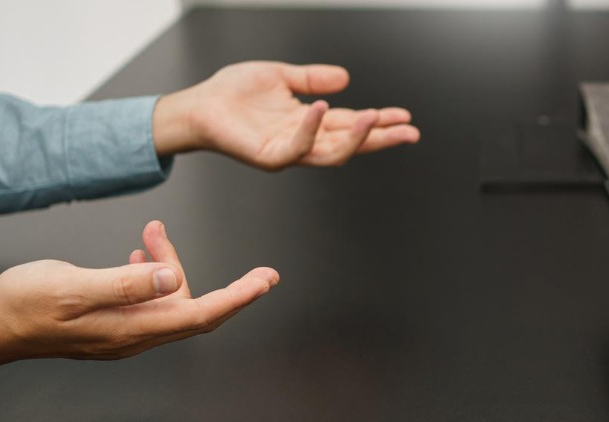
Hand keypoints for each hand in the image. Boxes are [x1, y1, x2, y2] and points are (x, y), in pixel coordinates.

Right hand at [0, 221, 279, 371]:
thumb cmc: (25, 304)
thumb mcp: (73, 286)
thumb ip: (125, 284)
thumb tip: (174, 278)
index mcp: (131, 329)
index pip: (200, 315)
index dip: (238, 298)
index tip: (266, 280)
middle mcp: (133, 336)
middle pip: (194, 309)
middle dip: (225, 286)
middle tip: (258, 269)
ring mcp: (123, 331)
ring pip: (169, 299)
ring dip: (170, 265)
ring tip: (150, 231)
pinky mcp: (111, 323)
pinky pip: (147, 300)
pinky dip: (150, 273)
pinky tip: (138, 254)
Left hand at [152, 61, 419, 168]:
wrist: (198, 105)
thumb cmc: (233, 93)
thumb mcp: (281, 76)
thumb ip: (311, 79)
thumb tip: (346, 78)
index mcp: (309, 122)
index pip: (351, 124)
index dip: (378, 122)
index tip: (404, 116)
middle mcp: (303, 140)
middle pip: (350, 144)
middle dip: (381, 138)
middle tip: (409, 132)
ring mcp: (287, 152)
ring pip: (330, 153)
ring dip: (354, 137)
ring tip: (375, 118)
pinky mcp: (268, 157)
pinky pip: (295, 147)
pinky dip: (310, 129)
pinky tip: (321, 109)